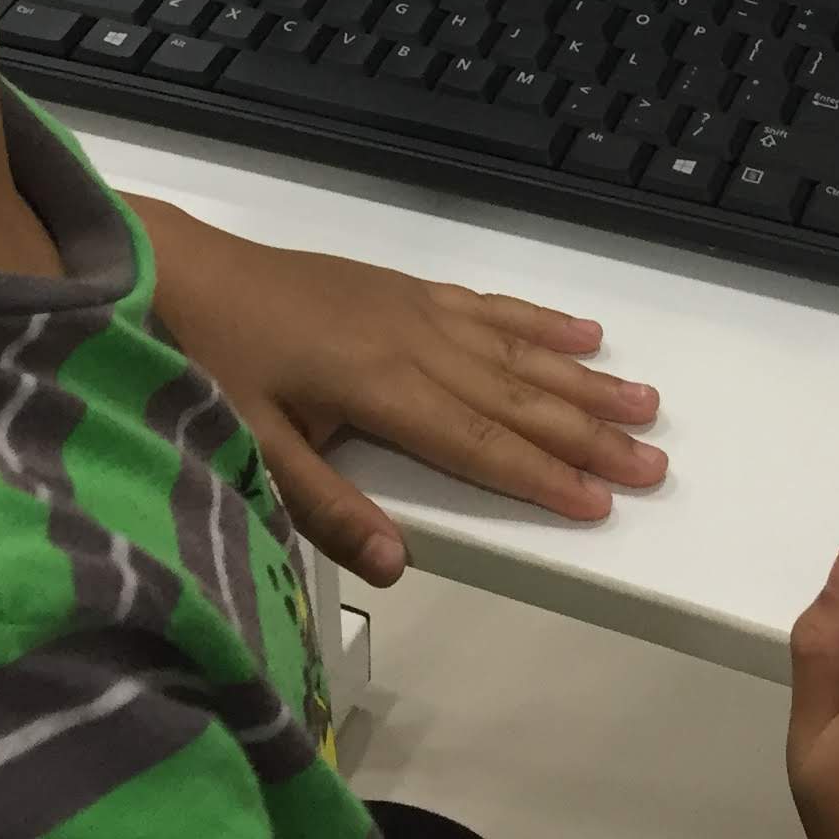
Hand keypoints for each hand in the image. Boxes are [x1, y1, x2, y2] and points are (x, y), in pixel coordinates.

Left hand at [133, 198, 664, 583]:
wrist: (184, 270)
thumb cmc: (213, 362)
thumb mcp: (251, 445)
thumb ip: (327, 507)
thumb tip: (399, 568)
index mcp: (383, 388)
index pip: (480, 444)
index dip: (542, 477)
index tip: (602, 503)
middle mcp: (416, 342)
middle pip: (517, 397)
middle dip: (588, 434)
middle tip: (655, 462)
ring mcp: (416, 309)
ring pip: (517, 350)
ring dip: (583, 379)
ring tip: (644, 400)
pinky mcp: (405, 289)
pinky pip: (490, 307)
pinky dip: (540, 322)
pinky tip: (581, 333)